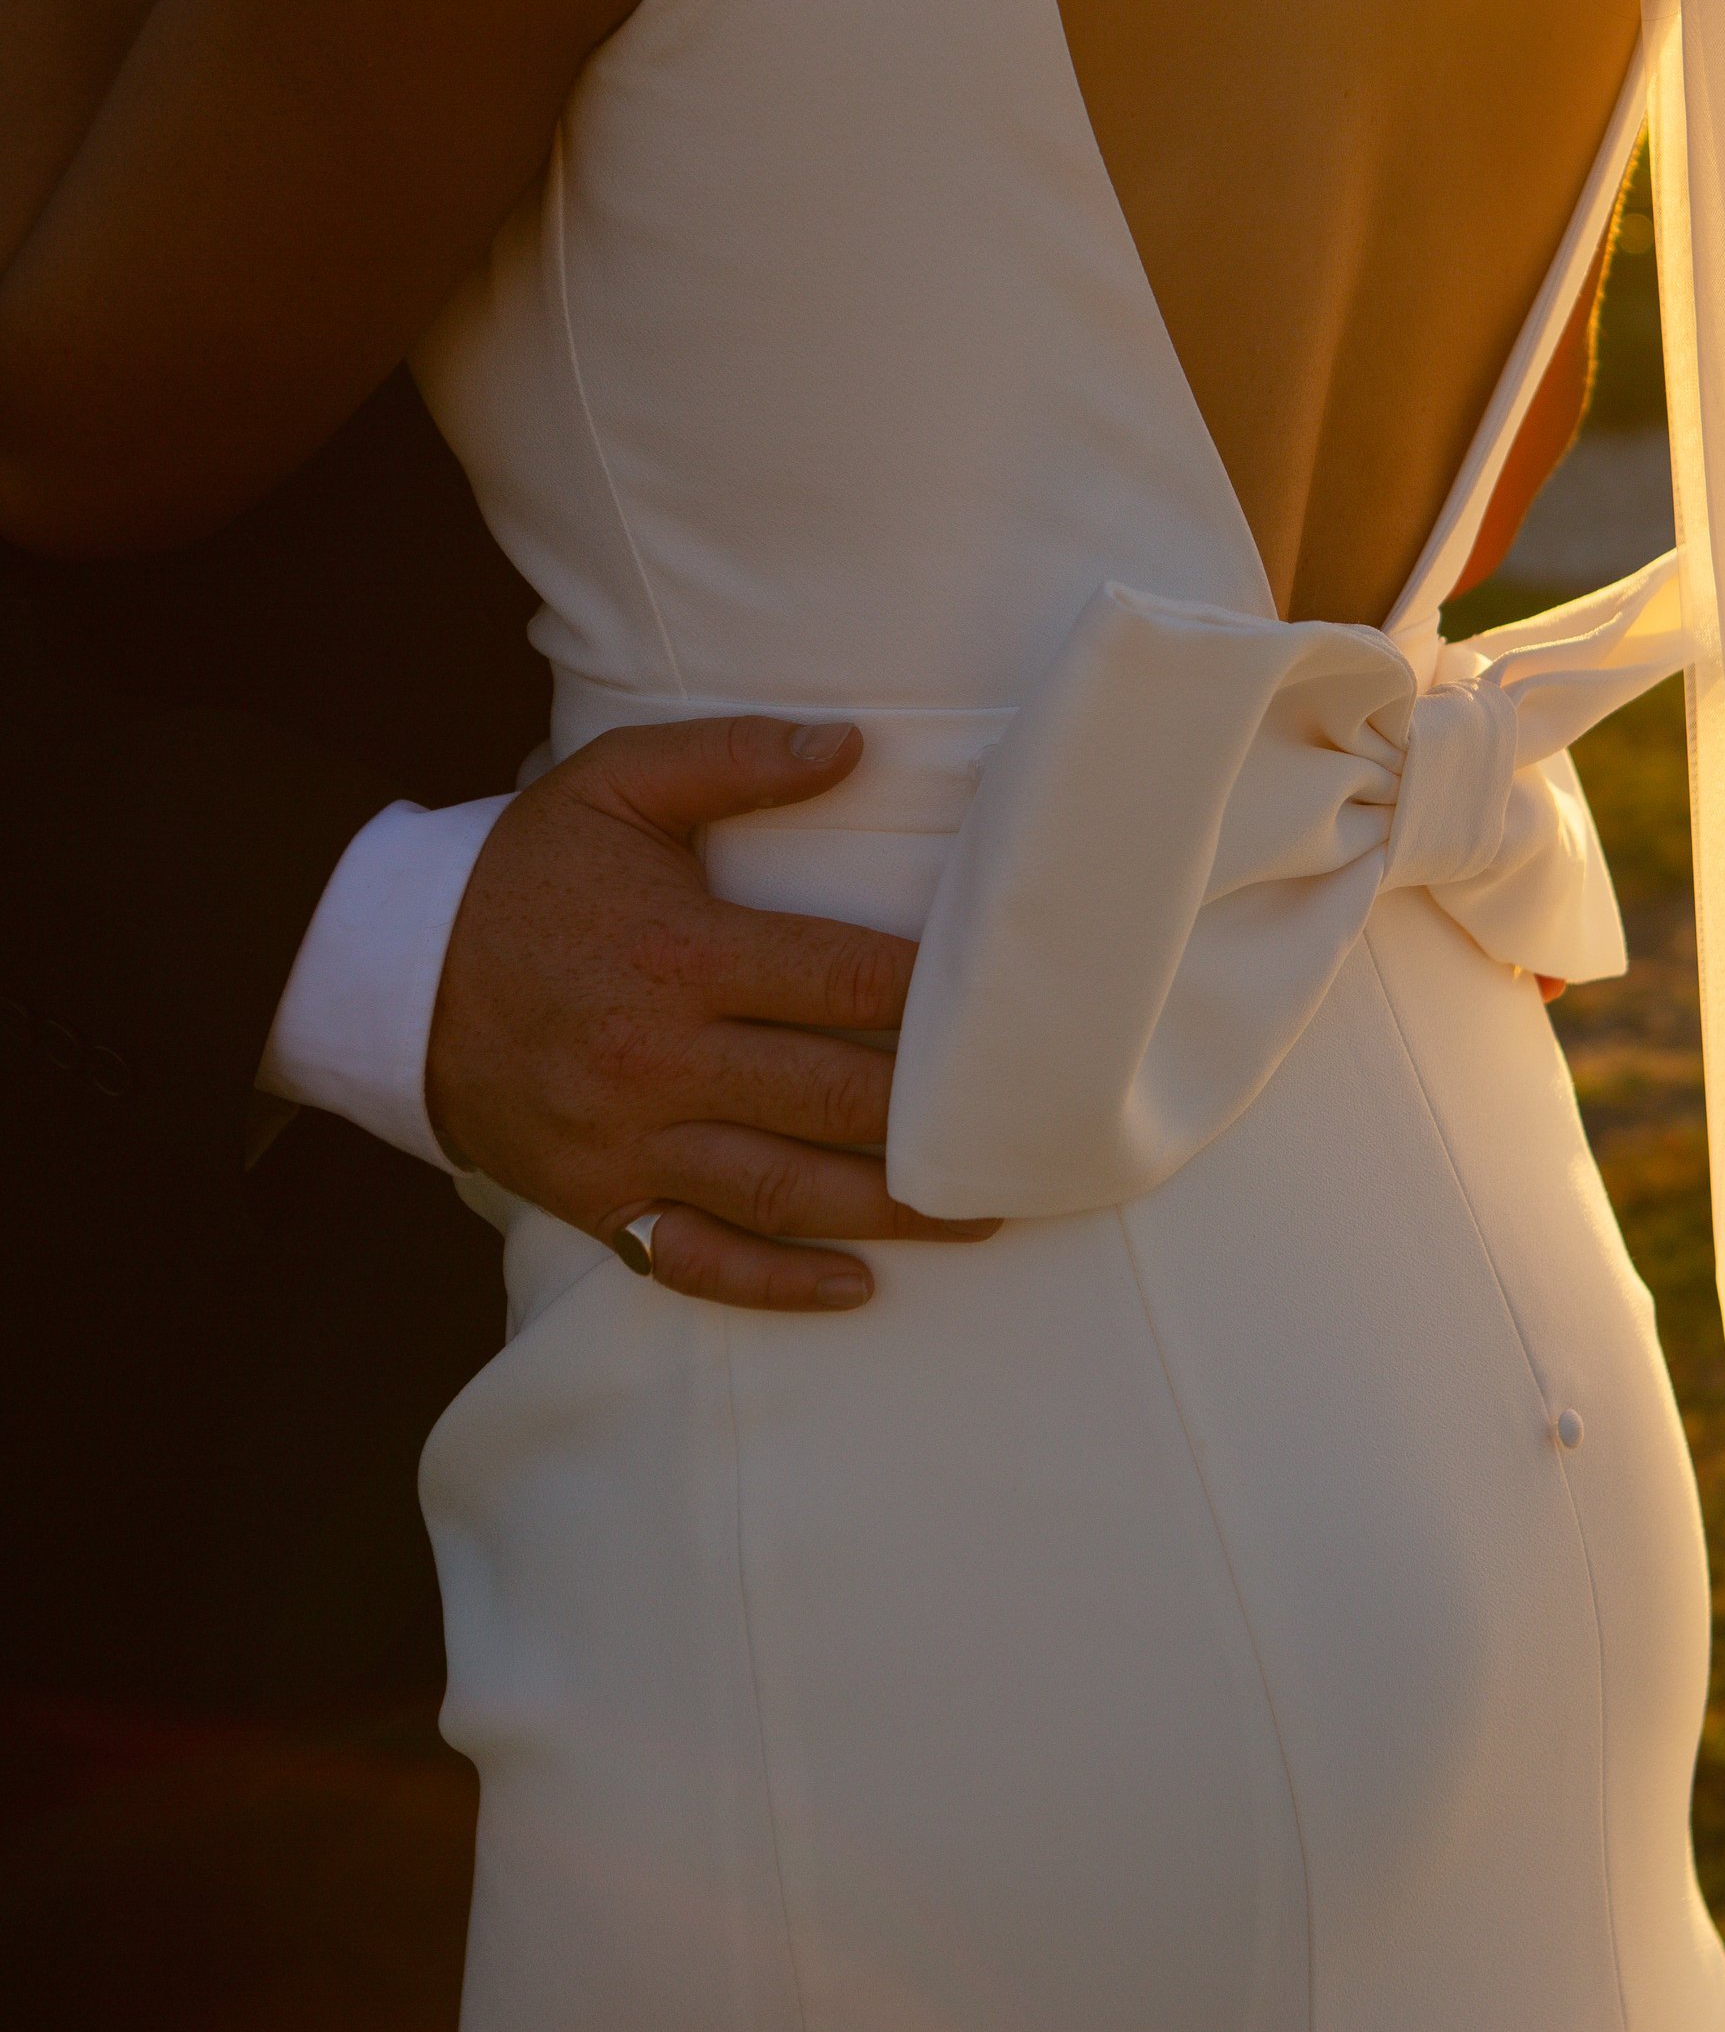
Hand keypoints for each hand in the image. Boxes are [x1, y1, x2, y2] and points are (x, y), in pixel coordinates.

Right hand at [426, 713, 996, 1311]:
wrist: (393, 977)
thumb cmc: (527, 875)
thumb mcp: (613, 786)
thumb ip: (732, 758)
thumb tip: (853, 744)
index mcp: (677, 954)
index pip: (839, 980)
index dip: (931, 995)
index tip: (1006, 1004)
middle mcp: (657, 1059)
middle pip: (829, 1099)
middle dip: (933, 1119)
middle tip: (1024, 1127)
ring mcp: (626, 1144)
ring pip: (781, 1192)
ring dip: (887, 1211)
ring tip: (979, 1213)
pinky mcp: (598, 1202)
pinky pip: (694, 1260)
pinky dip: (777, 1284)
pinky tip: (855, 1287)